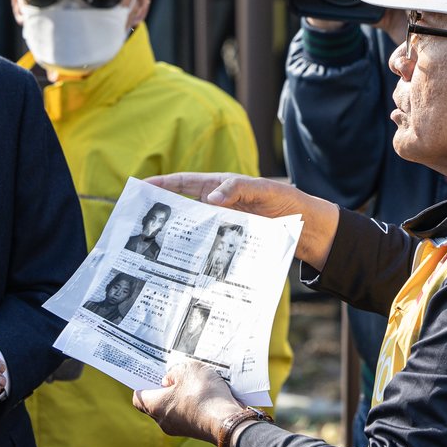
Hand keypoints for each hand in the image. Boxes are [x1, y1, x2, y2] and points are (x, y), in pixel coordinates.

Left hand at [132, 359, 243, 444]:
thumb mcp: (187, 369)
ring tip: (194, 382)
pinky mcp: (196, 432)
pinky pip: (189, 415)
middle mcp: (163, 421)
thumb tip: (169, 380)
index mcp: (155, 406)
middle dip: (164, 389)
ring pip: (175, 409)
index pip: (138, 398)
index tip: (151, 375)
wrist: (228, 422)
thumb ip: (174, 372)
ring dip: (182, 397)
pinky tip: (206, 394)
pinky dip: (194, 405)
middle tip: (175, 375)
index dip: (143, 385)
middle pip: (156, 404)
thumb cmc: (203, 394)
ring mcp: (180, 429)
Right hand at [146, 173, 338, 268]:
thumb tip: (210, 199)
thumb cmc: (284, 201)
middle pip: (182, 208)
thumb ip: (236, 190)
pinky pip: (208, 246)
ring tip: (156, 248)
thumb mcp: (261, 190)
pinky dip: (197, 253)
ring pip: (194, 230)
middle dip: (162, 214)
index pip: (183, 183)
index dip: (161, 184)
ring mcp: (221, 225)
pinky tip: (186, 263)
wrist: (306, 228)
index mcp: (218, 186)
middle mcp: (215, 205)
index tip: (140, 188)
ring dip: (178, 238)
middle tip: (140, 225)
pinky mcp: (229, 242)